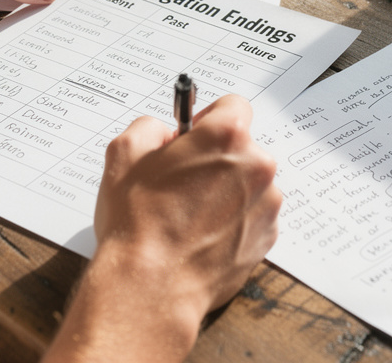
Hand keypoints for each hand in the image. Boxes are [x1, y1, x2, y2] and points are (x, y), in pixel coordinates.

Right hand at [44, 94, 280, 361]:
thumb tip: (166, 132)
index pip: (233, 106)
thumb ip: (150, 126)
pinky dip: (233, 220)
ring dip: (226, 190)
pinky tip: (202, 235)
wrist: (153, 286)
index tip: (193, 137)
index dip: (208, 119)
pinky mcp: (267, 237)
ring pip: (248, 183)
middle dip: (216, 158)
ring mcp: (266, 205)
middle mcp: (256, 166)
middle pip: (242, 148)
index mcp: (227, 137)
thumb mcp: (124, 152)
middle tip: (182, 180)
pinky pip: (252, 216)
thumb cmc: (138, 222)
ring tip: (189, 214)